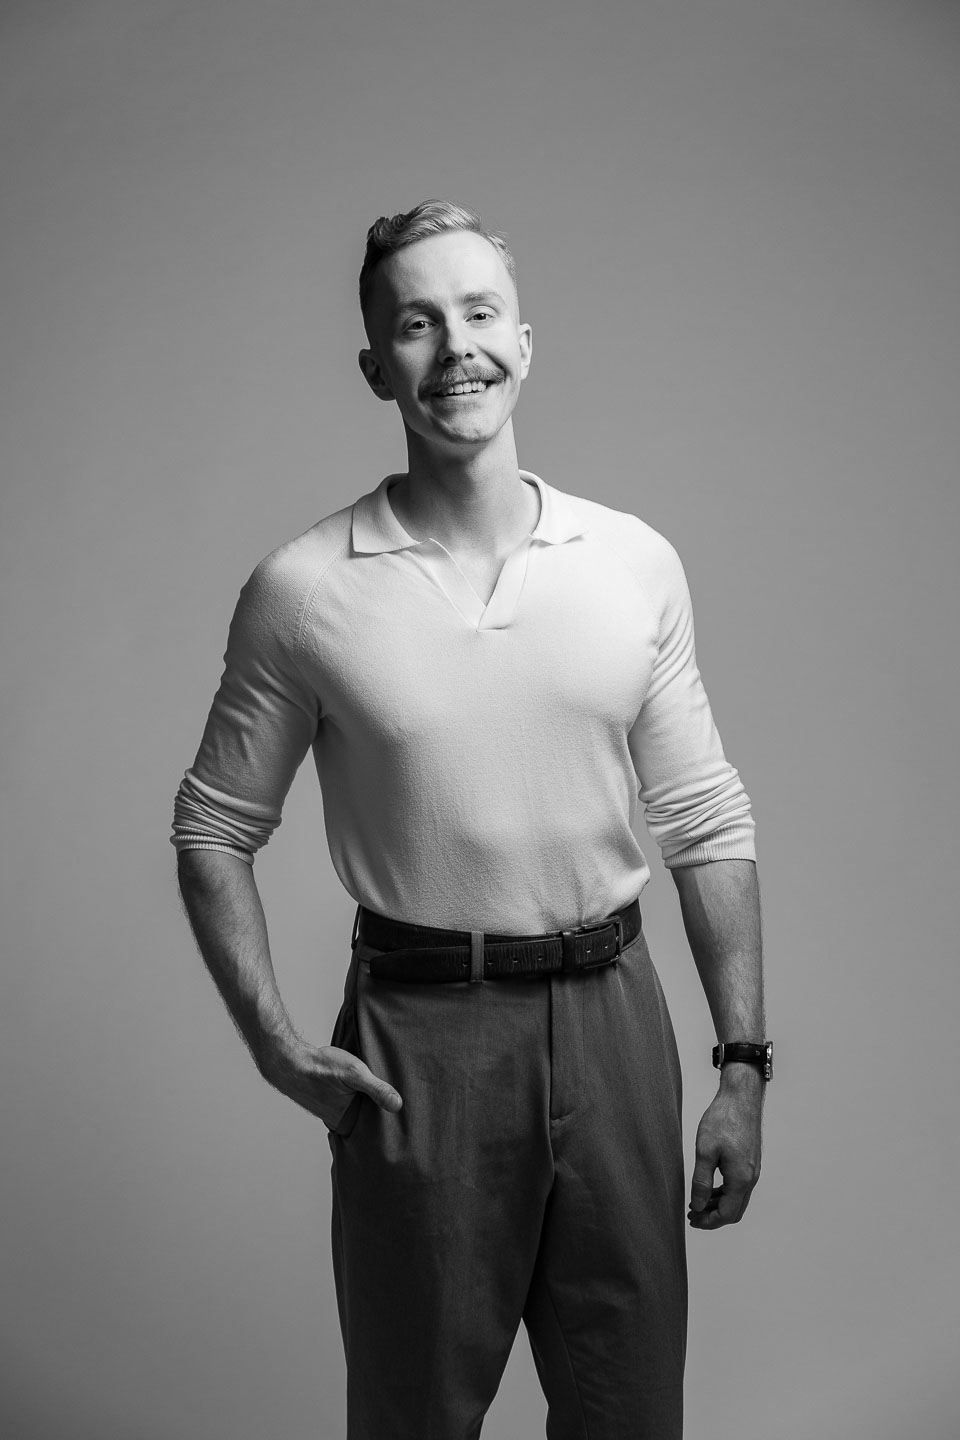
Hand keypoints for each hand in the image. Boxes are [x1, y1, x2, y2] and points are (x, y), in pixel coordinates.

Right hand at [259, 1038, 402, 1128]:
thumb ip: (377, 1089)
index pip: (378, 1127)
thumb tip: (398, 1105)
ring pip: (359, 1109)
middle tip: (400, 1097)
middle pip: (370, 1118)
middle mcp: (340, 1124)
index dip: (392, 1118)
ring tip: (382, 1090)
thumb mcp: (354, 1073)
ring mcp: (334, 1114)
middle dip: (381, 1109)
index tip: (407, 1112)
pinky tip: (361, 1085)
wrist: (290, 1062)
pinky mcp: (329, 1104)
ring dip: (368, 1100)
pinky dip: (356, 1096)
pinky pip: (349, 1103)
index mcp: (348, 1123)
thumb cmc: (321, 1067)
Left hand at [688, 1070, 762, 1229]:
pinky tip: (709, 1187)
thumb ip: (701, 1182)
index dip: (708, 1221)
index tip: (691, 1220)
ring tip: (697, 1202)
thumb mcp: (705, 1151)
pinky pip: (739, 1186)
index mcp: (741, 1179)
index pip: (726, 1213)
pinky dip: (724, 1192)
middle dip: (713, 1216)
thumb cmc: (723, 1120)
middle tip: (692, 1215)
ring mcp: (752, 1170)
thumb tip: (698, 1206)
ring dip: (718, 1204)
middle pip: (734, 1210)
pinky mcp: (750, 1161)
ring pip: (737, 1198)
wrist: (741, 1097)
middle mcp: (751, 1178)